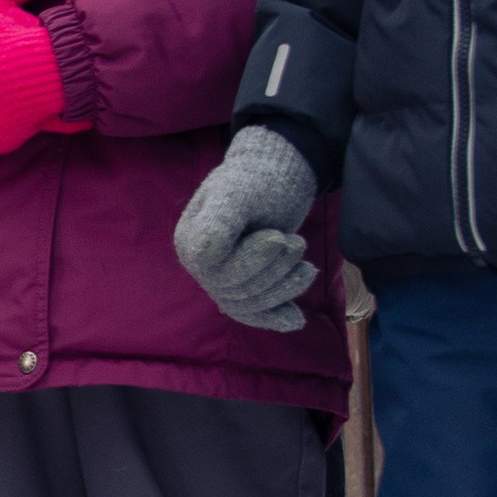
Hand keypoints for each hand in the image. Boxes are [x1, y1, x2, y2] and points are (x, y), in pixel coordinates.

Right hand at [173, 129, 320, 333]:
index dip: (249, 260)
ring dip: (282, 288)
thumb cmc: (256, 179)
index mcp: (190, 240)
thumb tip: (204, 254)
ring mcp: (220, 277)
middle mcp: (200, 263)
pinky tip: (296, 318)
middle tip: (297, 242)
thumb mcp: (239, 193)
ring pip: (247, 304)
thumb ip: (219, 221)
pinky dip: (276, 316)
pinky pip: (254, 313)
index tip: (277, 237)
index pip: (215, 269)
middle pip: (233, 289)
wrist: (275, 177)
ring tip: (306, 266)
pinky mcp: (243, 285)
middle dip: (272, 271)